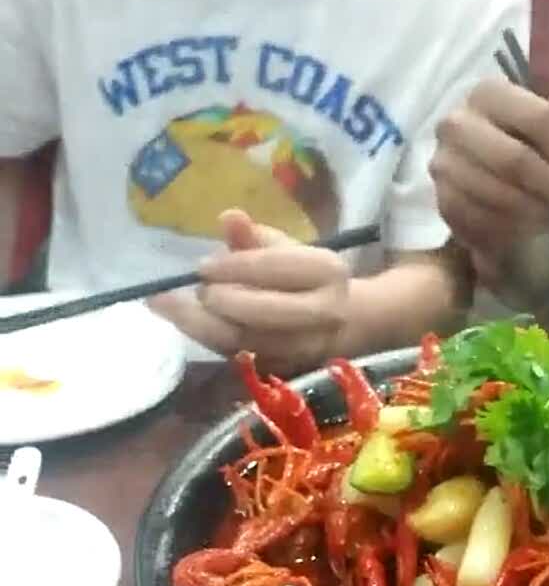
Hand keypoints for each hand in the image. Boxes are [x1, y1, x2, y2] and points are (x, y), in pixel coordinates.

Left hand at [152, 210, 349, 375]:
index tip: (202, 266)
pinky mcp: (288, 369)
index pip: (275, 268)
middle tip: (196, 290)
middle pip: (263, 312)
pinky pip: (241, 357)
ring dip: (205, 325)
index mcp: (327, 271)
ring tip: (172, 306)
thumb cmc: (303, 277)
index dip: (234, 267)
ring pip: (248, 341)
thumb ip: (252, 236)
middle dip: (221, 301)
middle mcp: (324, 313)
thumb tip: (227, 217)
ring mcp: (307, 347)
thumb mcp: (284, 248)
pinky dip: (210, 340)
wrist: (340, 322)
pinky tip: (186, 323)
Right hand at [429, 61, 548, 283]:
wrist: (489, 186)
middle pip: (514, 159)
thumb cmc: (526, 149)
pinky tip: (525, 227)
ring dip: (533, 210)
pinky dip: (510, 228)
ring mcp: (444, 163)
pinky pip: (482, 220)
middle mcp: (456, 123)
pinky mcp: (442, 200)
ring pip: (498, 193)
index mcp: (488, 93)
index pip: (537, 118)